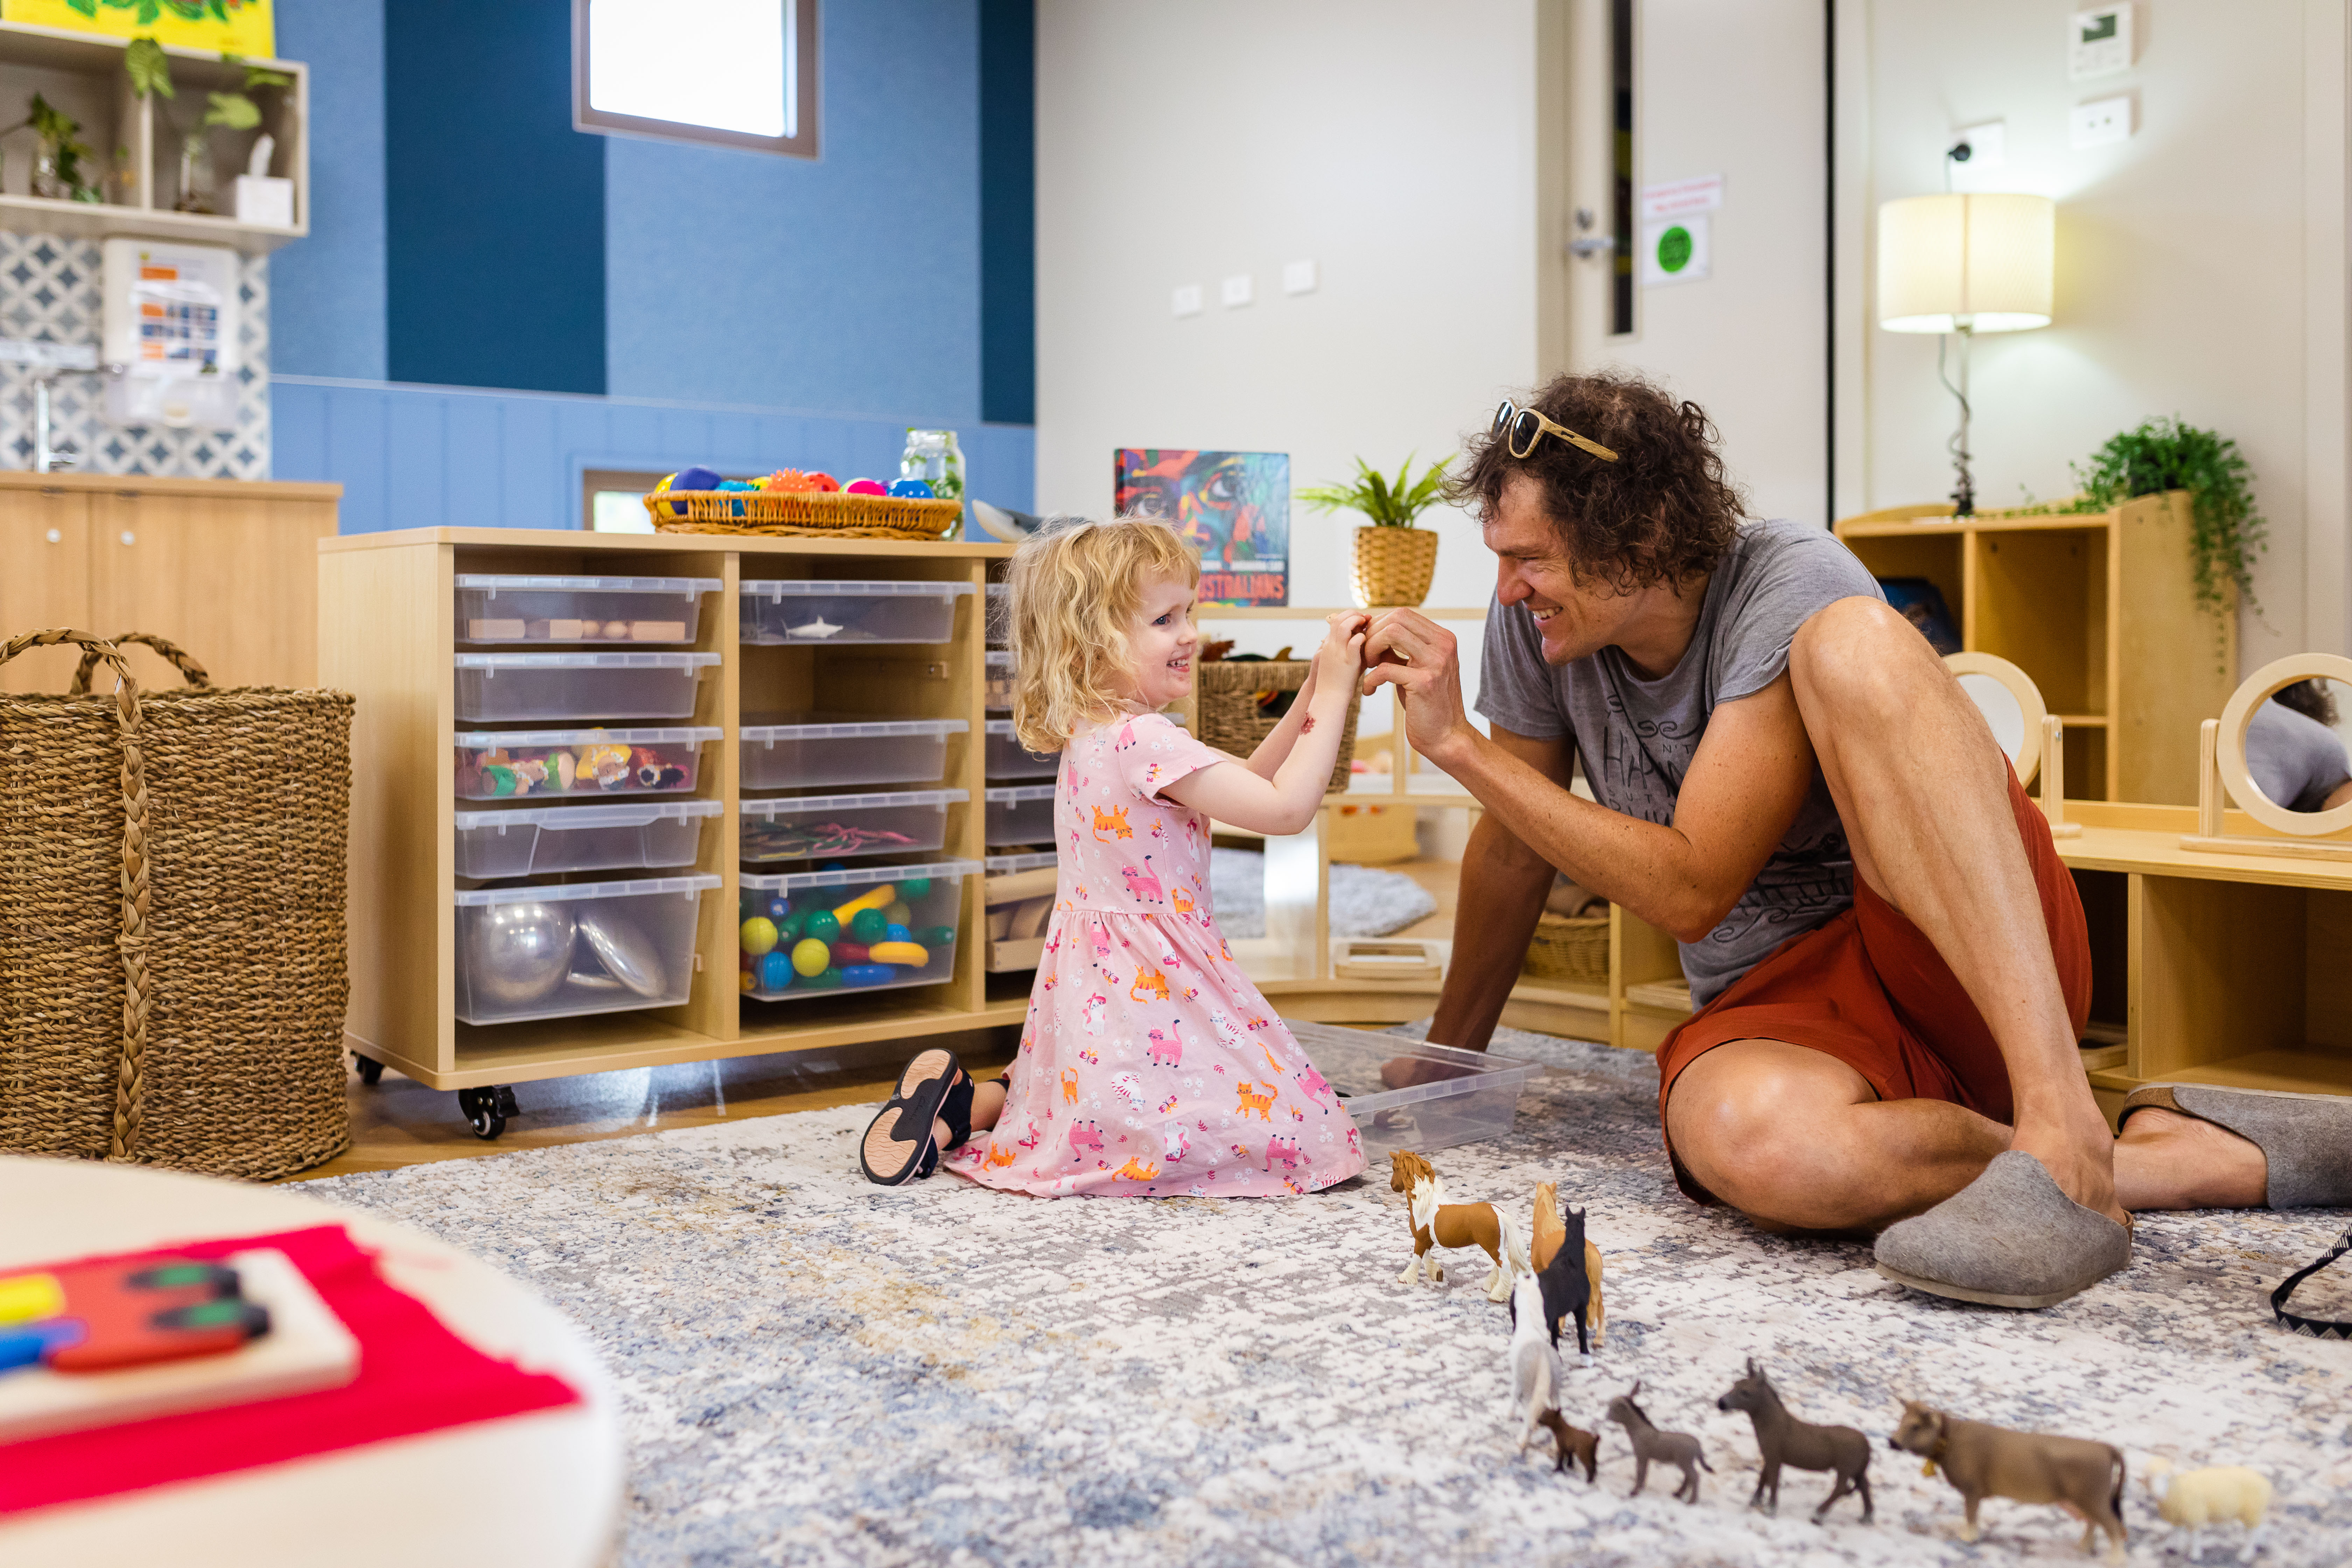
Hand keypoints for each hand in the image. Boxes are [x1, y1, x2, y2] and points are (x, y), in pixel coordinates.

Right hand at [1313, 612, 1367, 694]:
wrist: (1329, 698)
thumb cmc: (1337, 682)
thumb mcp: (1340, 661)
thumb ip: (1348, 648)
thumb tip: (1362, 637)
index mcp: (1327, 645)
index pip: (1335, 621)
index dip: (1348, 616)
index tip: (1360, 619)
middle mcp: (1330, 646)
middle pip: (1338, 619)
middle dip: (1352, 614)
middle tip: (1364, 618)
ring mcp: (1337, 653)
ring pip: (1343, 626)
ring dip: (1356, 621)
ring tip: (1366, 625)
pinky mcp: (1347, 662)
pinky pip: (1353, 643)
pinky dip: (1361, 637)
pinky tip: (1367, 640)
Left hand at [1361, 609, 1473, 765]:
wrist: (1445, 736)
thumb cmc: (1425, 703)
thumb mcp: (1414, 669)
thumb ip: (1398, 649)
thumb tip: (1370, 631)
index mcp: (1443, 639)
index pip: (1403, 614)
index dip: (1378, 625)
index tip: (1368, 644)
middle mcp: (1444, 645)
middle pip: (1396, 618)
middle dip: (1372, 635)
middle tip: (1366, 657)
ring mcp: (1436, 662)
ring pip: (1391, 633)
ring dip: (1371, 648)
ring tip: (1368, 667)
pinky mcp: (1425, 683)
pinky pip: (1385, 669)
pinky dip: (1370, 680)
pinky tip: (1369, 691)